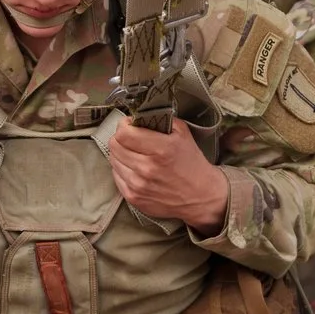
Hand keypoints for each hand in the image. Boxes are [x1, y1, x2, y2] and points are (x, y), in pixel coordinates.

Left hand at [109, 118, 229, 231]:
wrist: (201, 197)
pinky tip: (135, 168)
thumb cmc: (192, 163)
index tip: (130, 124)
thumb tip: (139, 115)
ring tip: (134, 154)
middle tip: (131, 138)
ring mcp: (138, 185)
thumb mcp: (183, 133)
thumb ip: (161, 119)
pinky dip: (123, 170)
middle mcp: (147, 168)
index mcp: (161, 149)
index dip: (124, 125)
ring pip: (113, 160)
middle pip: (114, 146)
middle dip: (121, 138)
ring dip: (121, 154)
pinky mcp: (134, 198)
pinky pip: (116, 176)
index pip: (123, 133)